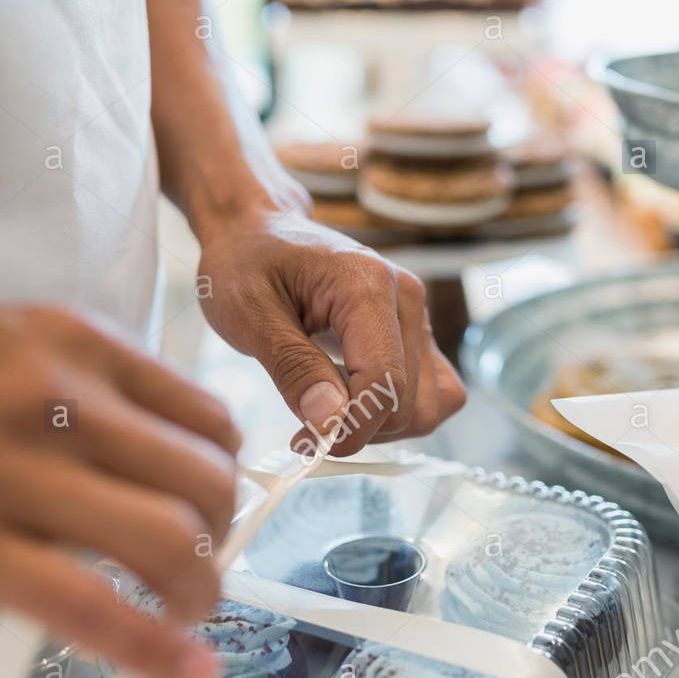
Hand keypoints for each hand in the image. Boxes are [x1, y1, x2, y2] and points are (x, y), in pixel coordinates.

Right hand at [0, 302, 239, 677]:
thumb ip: (80, 392)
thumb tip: (156, 464)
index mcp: (72, 344)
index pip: (206, 419)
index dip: (223, 478)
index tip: (209, 511)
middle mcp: (56, 399)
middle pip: (203, 483)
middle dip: (220, 539)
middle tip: (196, 567)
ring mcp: (8, 474)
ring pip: (168, 541)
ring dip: (199, 591)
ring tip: (184, 612)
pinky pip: (90, 607)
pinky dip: (152, 648)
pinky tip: (185, 666)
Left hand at [195, 209, 465, 455]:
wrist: (258, 232)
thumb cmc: (245, 264)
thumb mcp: (247, 314)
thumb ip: (292, 367)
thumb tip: (331, 424)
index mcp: (366, 284)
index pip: (385, 381)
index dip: (352, 429)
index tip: (306, 445)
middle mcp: (406, 298)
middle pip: (409, 401)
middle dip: (360, 430)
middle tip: (305, 430)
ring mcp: (417, 315)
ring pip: (428, 405)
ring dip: (381, 428)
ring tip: (329, 415)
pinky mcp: (416, 333)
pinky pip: (433, 393)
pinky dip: (397, 414)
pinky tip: (353, 405)